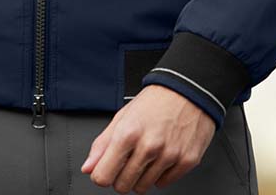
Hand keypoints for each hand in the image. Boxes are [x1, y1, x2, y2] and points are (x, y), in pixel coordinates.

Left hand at [80, 84, 214, 193]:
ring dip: (140, 176)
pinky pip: (164, 184)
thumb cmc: (154, 102)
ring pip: (143, 188)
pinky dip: (159, 175)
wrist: (187, 91)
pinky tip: (161, 156)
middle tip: (128, 159)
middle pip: (122, 186)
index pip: (103, 176)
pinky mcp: (187, 161)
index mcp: (128, 133)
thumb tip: (88, 167)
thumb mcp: (123, 116)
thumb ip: (102, 144)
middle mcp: (149, 146)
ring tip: (146, 155)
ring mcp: (169, 155)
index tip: (107, 168)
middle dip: (121, 176)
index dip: (102, 174)